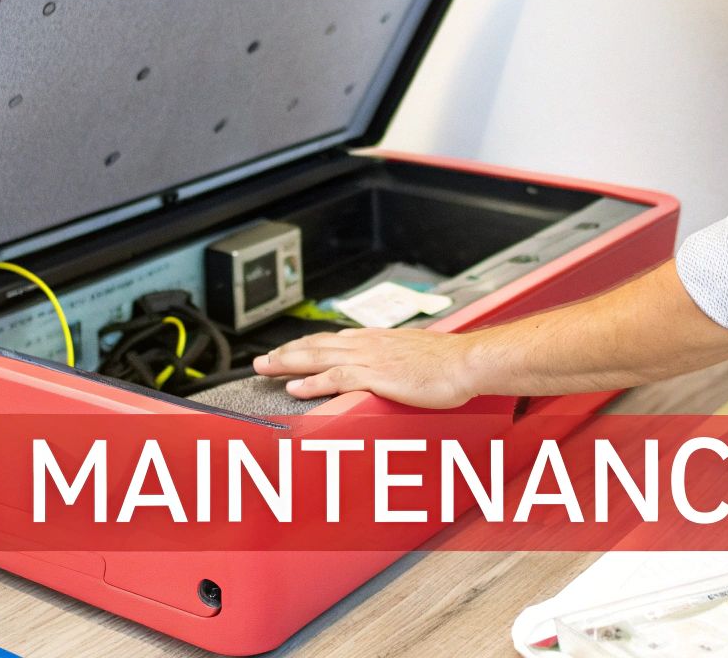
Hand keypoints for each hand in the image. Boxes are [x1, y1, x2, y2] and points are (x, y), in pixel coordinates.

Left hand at [251, 327, 479, 408]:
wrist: (466, 363)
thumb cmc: (447, 363)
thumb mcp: (414, 356)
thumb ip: (393, 360)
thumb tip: (386, 368)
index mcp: (376, 340)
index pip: (332, 341)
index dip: (305, 346)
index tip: (287, 351)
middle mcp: (368, 345)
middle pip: (317, 345)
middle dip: (286, 352)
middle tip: (261, 360)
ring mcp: (370, 359)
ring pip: (319, 357)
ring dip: (288, 363)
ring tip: (266, 368)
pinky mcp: (377, 376)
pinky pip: (337, 378)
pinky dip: (313, 382)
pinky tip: (296, 388)